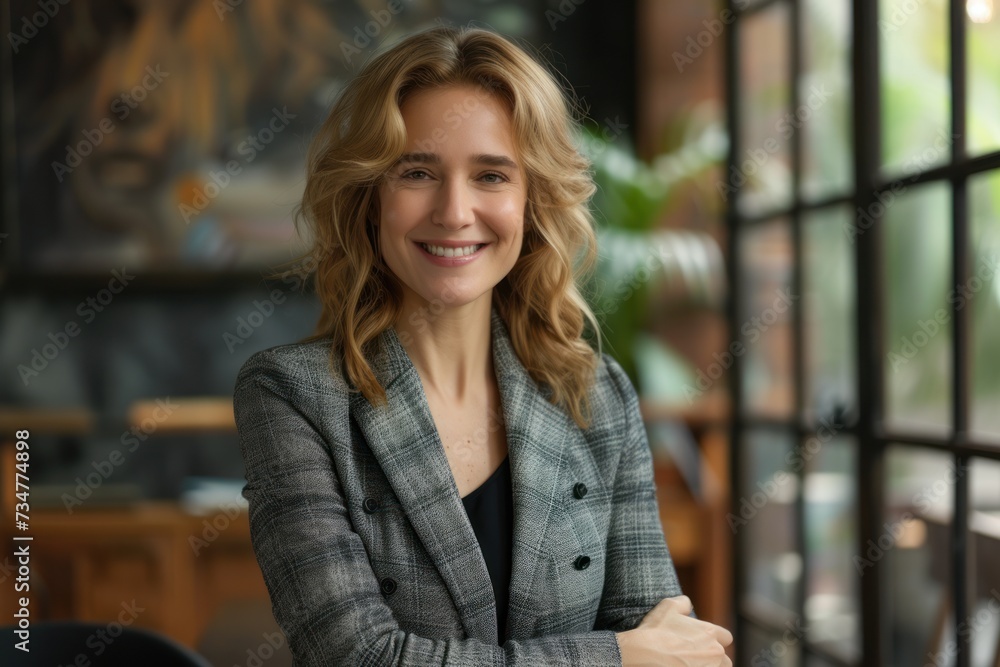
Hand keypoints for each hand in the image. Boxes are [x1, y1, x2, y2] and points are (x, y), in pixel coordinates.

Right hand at [615, 596, 731, 665]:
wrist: (644, 654)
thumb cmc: (656, 631)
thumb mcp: (668, 607)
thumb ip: (683, 603)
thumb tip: (688, 604)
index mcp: (710, 633)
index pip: (726, 638)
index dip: (715, 639)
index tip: (703, 643)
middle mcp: (715, 652)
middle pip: (724, 659)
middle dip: (713, 658)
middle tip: (694, 657)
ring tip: (689, 664)